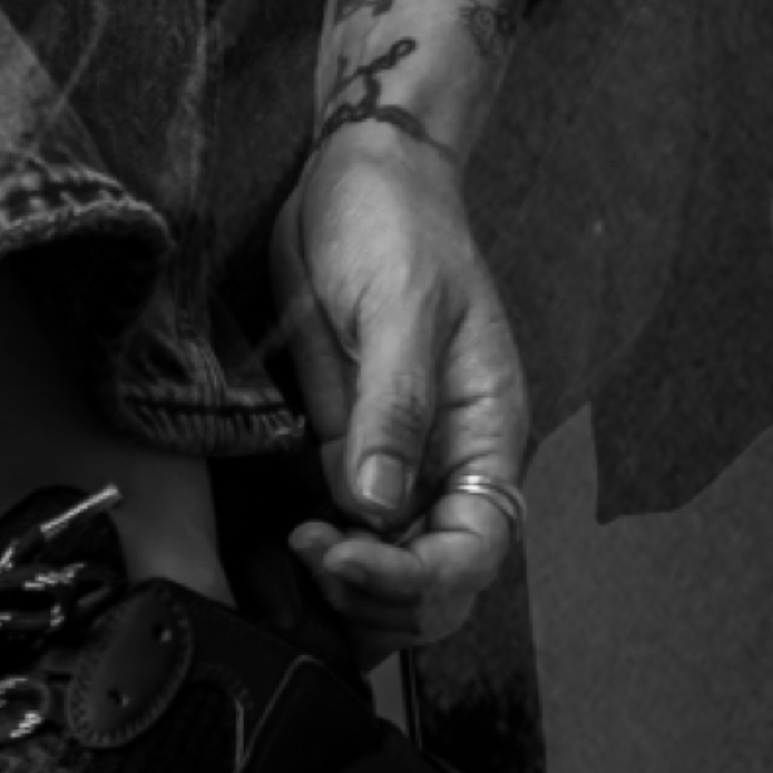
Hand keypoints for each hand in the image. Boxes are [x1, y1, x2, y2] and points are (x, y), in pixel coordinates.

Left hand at [270, 119, 531, 637]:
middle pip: (440, 585)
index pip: (475, 551)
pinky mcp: (348, 451)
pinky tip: (285, 548)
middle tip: (309, 557)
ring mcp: (398, 465)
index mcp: (487, 437)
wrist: (358, 174)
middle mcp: (449, 467)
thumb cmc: (396, 226)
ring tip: (295, 554)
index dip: (412, 577)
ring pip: (392, 576)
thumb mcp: (401, 308)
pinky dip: (321, 564)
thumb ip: (393, 410)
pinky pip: (348, 536)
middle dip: (380, 598)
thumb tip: (375, 509)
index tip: (340, 554)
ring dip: (348, 594)